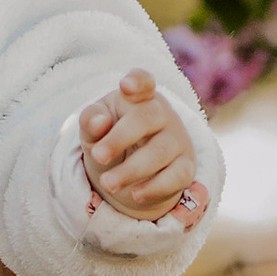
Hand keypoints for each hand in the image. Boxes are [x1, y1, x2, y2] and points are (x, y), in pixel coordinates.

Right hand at [0, 172, 105, 275]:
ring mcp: (83, 272)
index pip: (16, 177)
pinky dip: (50, 249)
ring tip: (8, 198)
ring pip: (54, 229)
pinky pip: (68, 257)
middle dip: (13, 186)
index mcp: (33, 232)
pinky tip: (30, 250)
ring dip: (34, 218)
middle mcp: (67, 245)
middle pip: (37, 202)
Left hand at [83, 69, 204, 222]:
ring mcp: (177, 140)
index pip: (142, 82)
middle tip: (97, 157)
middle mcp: (161, 114)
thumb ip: (91, 121)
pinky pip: (176, 176)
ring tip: (108, 184)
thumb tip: (99, 122)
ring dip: (131, 170)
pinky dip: (155, 187)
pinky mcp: (186, 167)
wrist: (131, 174)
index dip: (137, 81)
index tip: (126, 85)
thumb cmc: (111, 141)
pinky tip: (135, 195)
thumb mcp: (94, 131)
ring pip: (159, 152)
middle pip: (146, 118)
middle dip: (119, 139)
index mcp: (138, 98)